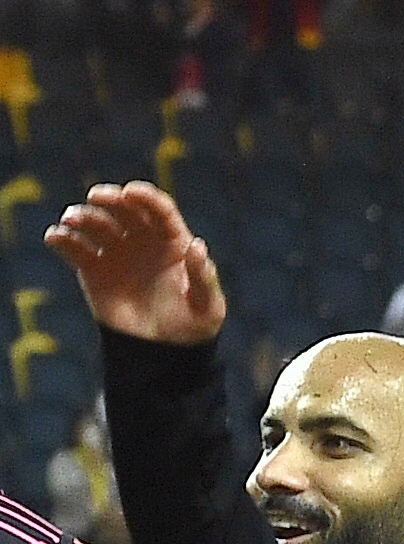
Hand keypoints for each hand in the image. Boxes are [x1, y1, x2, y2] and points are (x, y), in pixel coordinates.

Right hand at [45, 182, 225, 344]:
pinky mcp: (92, 268)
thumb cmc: (191, 325)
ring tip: (72, 219)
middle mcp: (142, 239)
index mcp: (172, 241)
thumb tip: (197, 245)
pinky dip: (63, 239)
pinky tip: (55, 236)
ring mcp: (115, 251)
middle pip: (124, 209)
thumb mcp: (207, 306)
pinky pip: (75, 248)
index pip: (159, 210)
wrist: (161, 350)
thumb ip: (203, 277)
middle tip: (97, 196)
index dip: (146, 197)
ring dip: (83, 216)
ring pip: (97, 224)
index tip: (130, 192)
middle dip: (111, 198)